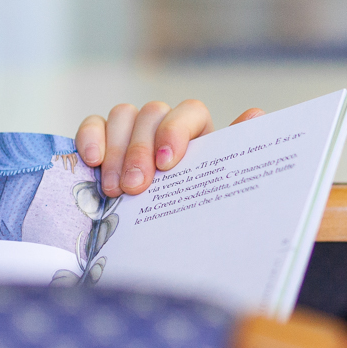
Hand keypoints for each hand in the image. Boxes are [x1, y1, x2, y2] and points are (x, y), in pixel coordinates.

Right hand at [76, 100, 263, 197]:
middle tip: (136, 189)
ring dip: (118, 151)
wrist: (165, 236)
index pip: (189, 111)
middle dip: (141, 151)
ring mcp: (132, 129)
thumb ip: (233, 154)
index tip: (168, 164)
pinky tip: (91, 162)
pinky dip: (90, 137)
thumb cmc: (195, 208)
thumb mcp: (214, 186)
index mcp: (198, 132)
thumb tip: (256, 115)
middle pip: (151, 114)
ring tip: (115, 191)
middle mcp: (164, 124)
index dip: (176, 131)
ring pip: (123, 115)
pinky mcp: (101, 138)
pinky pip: (92, 123)